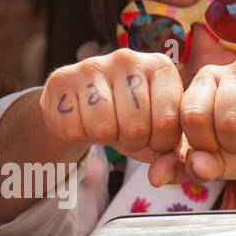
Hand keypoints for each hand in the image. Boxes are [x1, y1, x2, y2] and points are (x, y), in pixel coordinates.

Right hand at [38, 49, 183, 162]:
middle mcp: (127, 59)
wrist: (82, 105)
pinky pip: (74, 128)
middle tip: (126, 132)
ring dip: (104, 138)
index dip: (160, 143)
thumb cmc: (129, 119)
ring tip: (106, 125)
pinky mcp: (62, 80)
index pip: (168, 121)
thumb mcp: (158, 132)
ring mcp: (92, 66)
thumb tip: (159, 176)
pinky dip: (79, 135)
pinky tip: (82, 120)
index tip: (153, 137)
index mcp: (160, 67)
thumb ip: (173, 156)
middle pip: (136, 126)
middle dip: (132, 142)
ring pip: (103, 128)